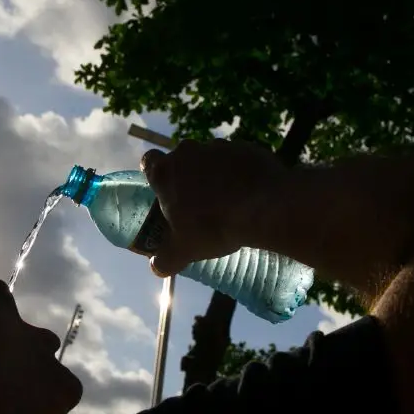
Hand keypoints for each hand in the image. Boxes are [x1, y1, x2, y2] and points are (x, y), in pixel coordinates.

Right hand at [140, 139, 288, 276]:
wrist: (264, 209)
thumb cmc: (214, 227)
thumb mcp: (184, 251)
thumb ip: (165, 259)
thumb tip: (157, 266)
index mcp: (166, 172)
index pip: (149, 161)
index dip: (154, 173)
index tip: (164, 188)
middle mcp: (189, 151)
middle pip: (182, 159)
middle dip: (187, 176)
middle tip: (197, 200)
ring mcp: (219, 146)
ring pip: (210, 158)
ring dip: (214, 173)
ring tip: (226, 199)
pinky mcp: (246, 148)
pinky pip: (236, 159)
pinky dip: (238, 172)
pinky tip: (247, 192)